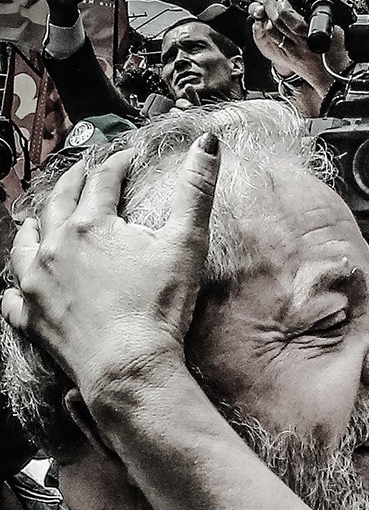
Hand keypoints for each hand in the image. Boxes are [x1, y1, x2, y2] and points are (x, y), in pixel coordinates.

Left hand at [1, 137, 220, 402]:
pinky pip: (11, 295)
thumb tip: (208, 144)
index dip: (117, 164)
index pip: (103, 180)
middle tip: (85, 173)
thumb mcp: (187, 242)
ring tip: (43, 218)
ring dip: (36, 224)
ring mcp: (36, 281)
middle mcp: (56, 245)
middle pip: (59, 202)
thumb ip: (197, 190)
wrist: (128, 365)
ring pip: (26, 242)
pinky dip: (16, 283)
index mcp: (91, 224)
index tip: (128, 157)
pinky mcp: (30, 316)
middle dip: (74, 183)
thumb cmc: (159, 306)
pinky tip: (21, 282)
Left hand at [249, 0, 347, 95]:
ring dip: (267, 19)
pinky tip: (270, 26)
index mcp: (310, 37)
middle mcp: (298, 45)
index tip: (283, 2)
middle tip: (270, 0)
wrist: (333, 78)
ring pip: (271, 32)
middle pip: (277, 22)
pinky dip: (268, 31)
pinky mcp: (285, 58)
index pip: (290, 19)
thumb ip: (325, 19)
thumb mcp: (337, 34)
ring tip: (268, 11)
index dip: (283, 8)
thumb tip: (318, 5)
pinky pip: (272, 42)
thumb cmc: (336, 57)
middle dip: (271, 8)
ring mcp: (290, 52)